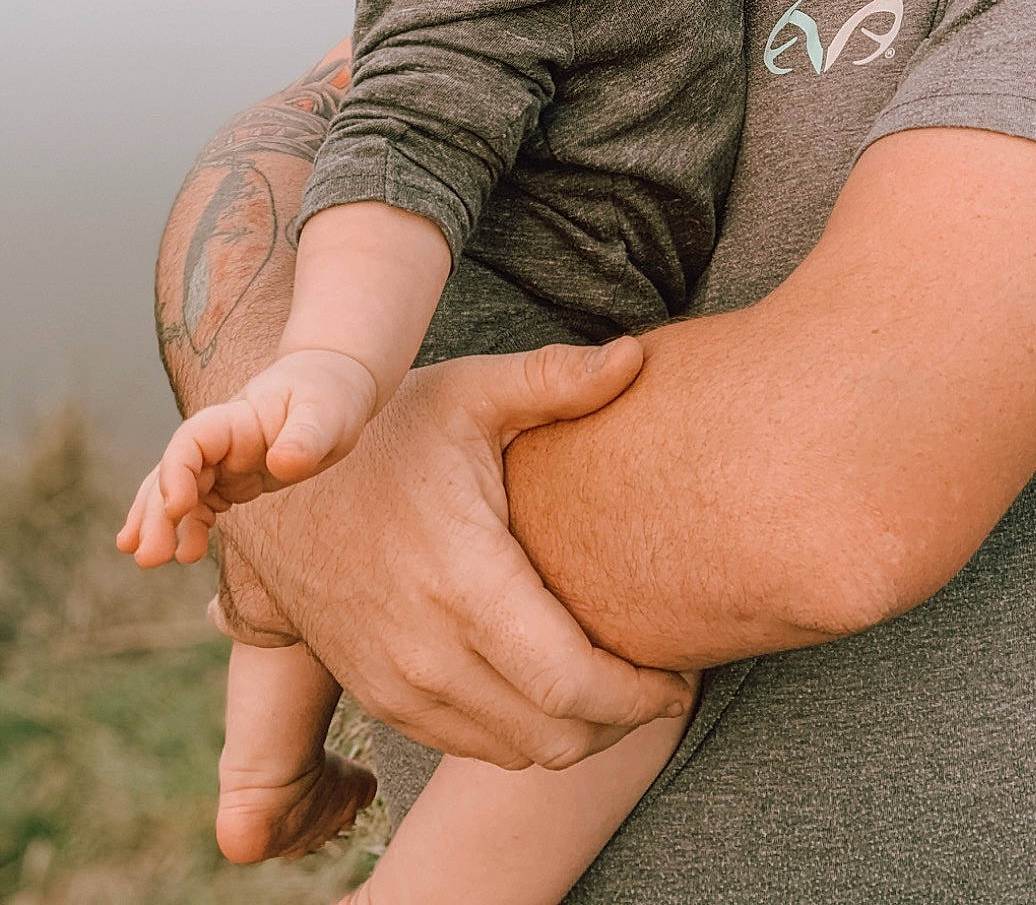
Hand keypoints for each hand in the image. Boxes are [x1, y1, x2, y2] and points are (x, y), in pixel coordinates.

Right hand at [118, 350, 378, 568]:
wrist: (332, 384)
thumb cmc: (331, 396)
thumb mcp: (327, 415)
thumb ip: (306, 438)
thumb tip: (282, 465)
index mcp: (238, 418)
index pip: (192, 440)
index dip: (175, 472)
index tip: (177, 508)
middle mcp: (221, 438)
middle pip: (175, 471)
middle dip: (156, 512)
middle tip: (149, 559)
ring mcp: (223, 459)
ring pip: (178, 488)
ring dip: (160, 522)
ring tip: (149, 560)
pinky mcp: (232, 477)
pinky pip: (197, 501)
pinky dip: (183, 524)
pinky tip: (179, 550)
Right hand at [220, 338, 692, 769]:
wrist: (279, 481)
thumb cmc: (391, 427)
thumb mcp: (469, 392)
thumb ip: (556, 379)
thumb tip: (636, 357)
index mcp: (463, 581)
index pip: (571, 685)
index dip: (640, 697)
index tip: (681, 676)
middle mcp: (427, 650)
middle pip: (555, 736)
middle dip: (624, 722)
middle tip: (665, 681)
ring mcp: (397, 683)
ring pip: (516, 752)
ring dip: (577, 733)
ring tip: (619, 682)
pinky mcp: (378, 695)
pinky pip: (469, 745)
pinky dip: (523, 733)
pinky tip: (555, 686)